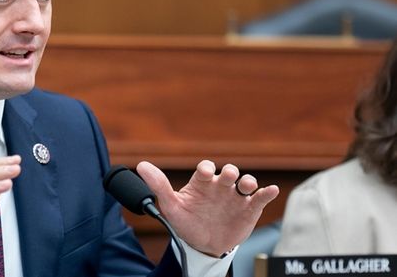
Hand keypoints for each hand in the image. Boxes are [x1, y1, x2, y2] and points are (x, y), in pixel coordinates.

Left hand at [136, 160, 278, 256]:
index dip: (206, 168)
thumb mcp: (171, 206)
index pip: (205, 168)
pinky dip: (267, 193)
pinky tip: (270, 191)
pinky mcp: (249, 209)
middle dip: (229, 172)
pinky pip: (260, 198)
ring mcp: (235, 197)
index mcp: (201, 182)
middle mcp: (219, 186)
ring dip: (248, 181)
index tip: (205, 172)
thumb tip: (141, 166)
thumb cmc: (186, 222)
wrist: (203, 246)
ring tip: (246, 186)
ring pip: (246, 183)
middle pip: (228, 173)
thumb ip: (158, 186)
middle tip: (227, 177)